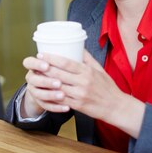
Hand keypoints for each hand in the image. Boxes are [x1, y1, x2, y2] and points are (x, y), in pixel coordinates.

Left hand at [23, 50, 144, 136]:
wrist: (117, 107)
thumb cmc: (108, 87)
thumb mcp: (99, 69)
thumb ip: (87, 58)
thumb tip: (77, 45)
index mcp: (87, 71)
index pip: (66, 62)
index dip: (51, 58)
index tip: (41, 54)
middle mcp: (83, 82)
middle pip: (58, 73)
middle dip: (44, 68)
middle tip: (34, 63)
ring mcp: (80, 94)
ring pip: (57, 86)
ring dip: (45, 81)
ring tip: (35, 75)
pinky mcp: (78, 105)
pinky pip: (61, 100)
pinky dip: (51, 95)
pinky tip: (43, 90)